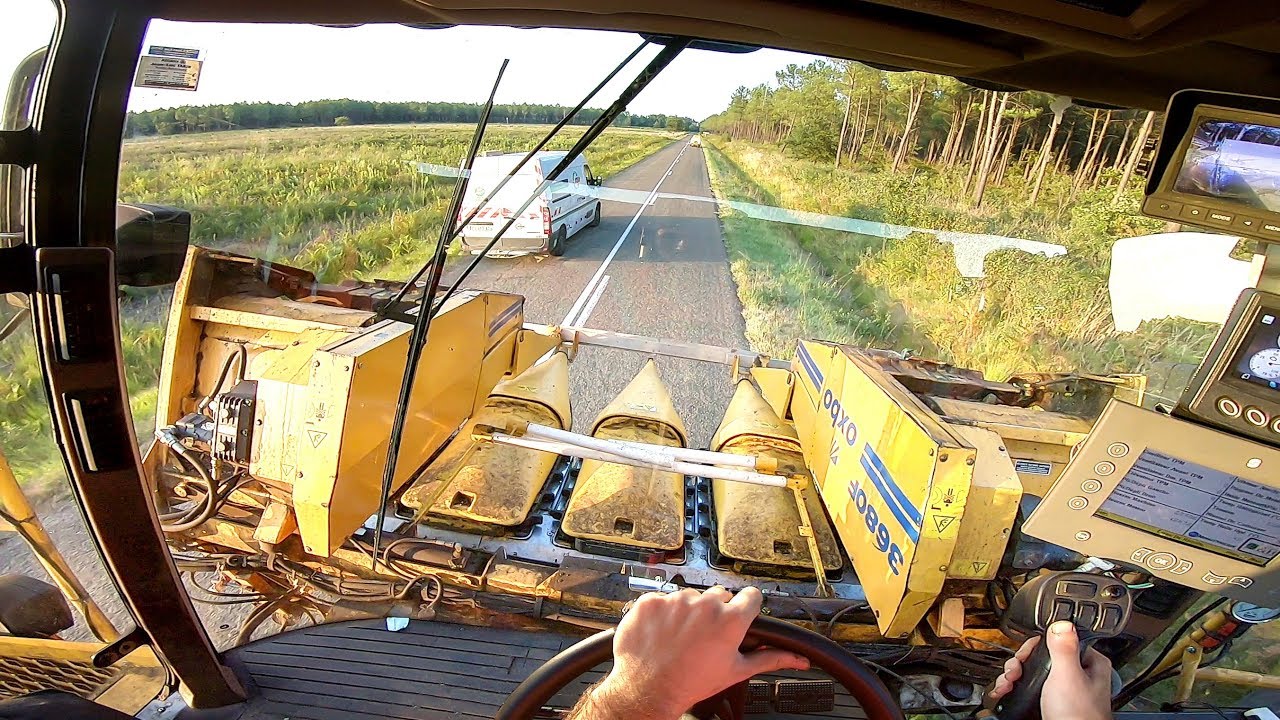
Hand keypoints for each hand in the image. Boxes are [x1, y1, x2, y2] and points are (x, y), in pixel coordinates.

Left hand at [575, 587, 809, 719]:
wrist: (648, 689)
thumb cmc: (692, 682)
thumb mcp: (735, 671)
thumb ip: (769, 659)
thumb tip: (798, 659)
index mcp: (730, 620)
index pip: (750, 596)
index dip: (746, 607)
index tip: (739, 614)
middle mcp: (705, 604)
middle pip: (719, 595)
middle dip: (715, 611)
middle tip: (705, 635)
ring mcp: (675, 601)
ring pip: (690, 597)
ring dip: (687, 611)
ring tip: (680, 637)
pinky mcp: (652, 600)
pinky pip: (663, 599)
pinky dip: (662, 613)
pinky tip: (662, 633)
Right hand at [988, 620, 1112, 719]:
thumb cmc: (1079, 717)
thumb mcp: (1068, 676)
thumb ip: (1063, 647)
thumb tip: (1062, 622)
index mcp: (1088, 663)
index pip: (1057, 639)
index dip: (1035, 646)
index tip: (1023, 655)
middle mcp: (1076, 674)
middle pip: (1039, 656)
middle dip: (1019, 664)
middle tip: (1013, 672)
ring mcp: (1061, 688)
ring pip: (1030, 671)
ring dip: (1012, 676)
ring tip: (1007, 684)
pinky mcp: (1049, 701)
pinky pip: (1027, 686)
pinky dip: (1013, 687)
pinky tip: (1005, 690)